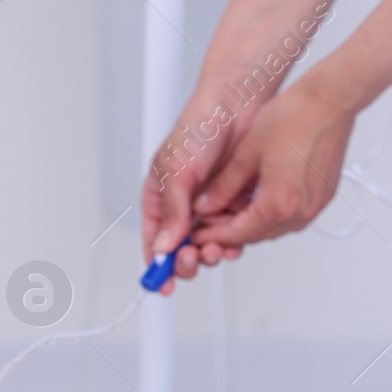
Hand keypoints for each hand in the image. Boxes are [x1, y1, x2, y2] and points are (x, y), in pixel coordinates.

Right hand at [141, 88, 250, 294]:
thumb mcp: (177, 171)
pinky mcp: (231, 206)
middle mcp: (182, 206)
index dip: (157, 266)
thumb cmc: (198, 127)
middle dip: (187, 260)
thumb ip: (172, 212)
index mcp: (159, 198)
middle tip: (195, 259)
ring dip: (211, 253)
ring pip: (206, 246)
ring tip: (217, 249)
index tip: (163, 284)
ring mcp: (208, 207)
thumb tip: (164, 246)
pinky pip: (230, 234)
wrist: (237, 107)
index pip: (154, 240)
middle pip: (180, 250)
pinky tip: (234, 240)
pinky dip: (232, 241)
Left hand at [186, 77, 354, 253]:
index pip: (237, 234)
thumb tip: (206, 206)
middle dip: (231, 232)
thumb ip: (224, 187)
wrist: (331, 101)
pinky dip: (270, 214)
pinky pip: (291, 217)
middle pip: (256, 236)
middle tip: (209, 224)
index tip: (197, 234)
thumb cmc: (294, 117)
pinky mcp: (322, 199)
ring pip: (273, 228)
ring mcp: (314, 208)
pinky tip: (256, 200)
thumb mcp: (247, 153)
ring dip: (251, 224)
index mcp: (278, 205)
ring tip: (229, 210)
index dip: (213, 235)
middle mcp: (299, 213)